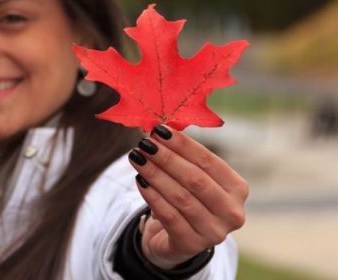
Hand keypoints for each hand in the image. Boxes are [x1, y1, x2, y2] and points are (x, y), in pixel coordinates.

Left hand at [128, 125, 247, 268]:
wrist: (177, 239)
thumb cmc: (187, 199)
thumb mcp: (190, 178)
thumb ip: (182, 157)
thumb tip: (158, 130)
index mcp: (237, 189)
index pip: (208, 161)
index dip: (183, 144)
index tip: (159, 130)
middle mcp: (232, 212)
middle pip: (195, 179)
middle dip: (167, 158)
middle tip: (144, 143)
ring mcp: (214, 232)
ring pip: (180, 197)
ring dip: (155, 174)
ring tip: (137, 158)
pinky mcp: (191, 245)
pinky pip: (168, 216)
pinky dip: (152, 196)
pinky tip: (140, 180)